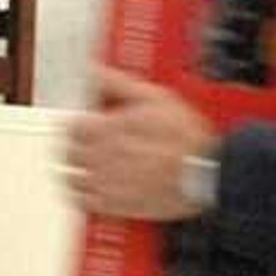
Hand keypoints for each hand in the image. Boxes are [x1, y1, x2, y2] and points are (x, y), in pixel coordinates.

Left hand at [65, 69, 214, 220]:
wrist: (206, 175)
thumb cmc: (186, 139)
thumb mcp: (156, 98)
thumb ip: (119, 83)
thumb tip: (95, 70)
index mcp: (109, 129)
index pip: (72, 126)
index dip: (78, 125)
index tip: (86, 125)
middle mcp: (103, 157)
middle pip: (69, 153)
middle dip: (75, 147)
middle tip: (87, 146)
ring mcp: (108, 183)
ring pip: (73, 177)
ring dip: (77, 170)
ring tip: (89, 167)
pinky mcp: (116, 206)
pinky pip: (85, 202)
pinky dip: (85, 195)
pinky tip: (96, 188)